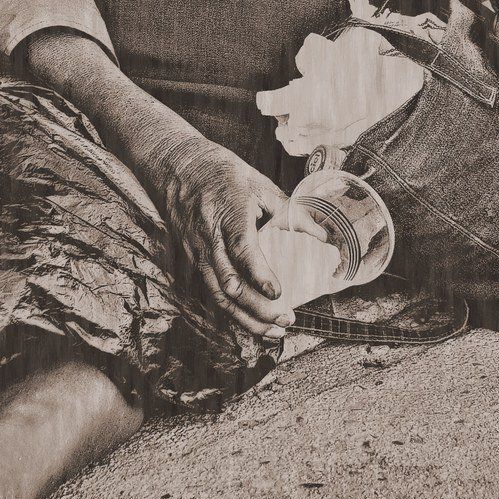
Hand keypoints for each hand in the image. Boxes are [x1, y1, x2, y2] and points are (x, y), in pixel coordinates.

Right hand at [149, 133, 294, 337]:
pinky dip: (232, 312)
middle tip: (286, 318)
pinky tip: (252, 322)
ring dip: (245, 318)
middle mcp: (209, 237)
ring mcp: (197, 251)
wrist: (176, 167)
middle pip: (229, 282)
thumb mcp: (259, 184)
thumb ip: (289, 212)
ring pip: (218, 295)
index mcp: (228, 214)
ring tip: (273, 330)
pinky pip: (211, 292)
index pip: (241, 249)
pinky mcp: (192, 260)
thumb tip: (322, 235)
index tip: (279, 292)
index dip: (259, 274)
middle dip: (257, 307)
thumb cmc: (222, 173)